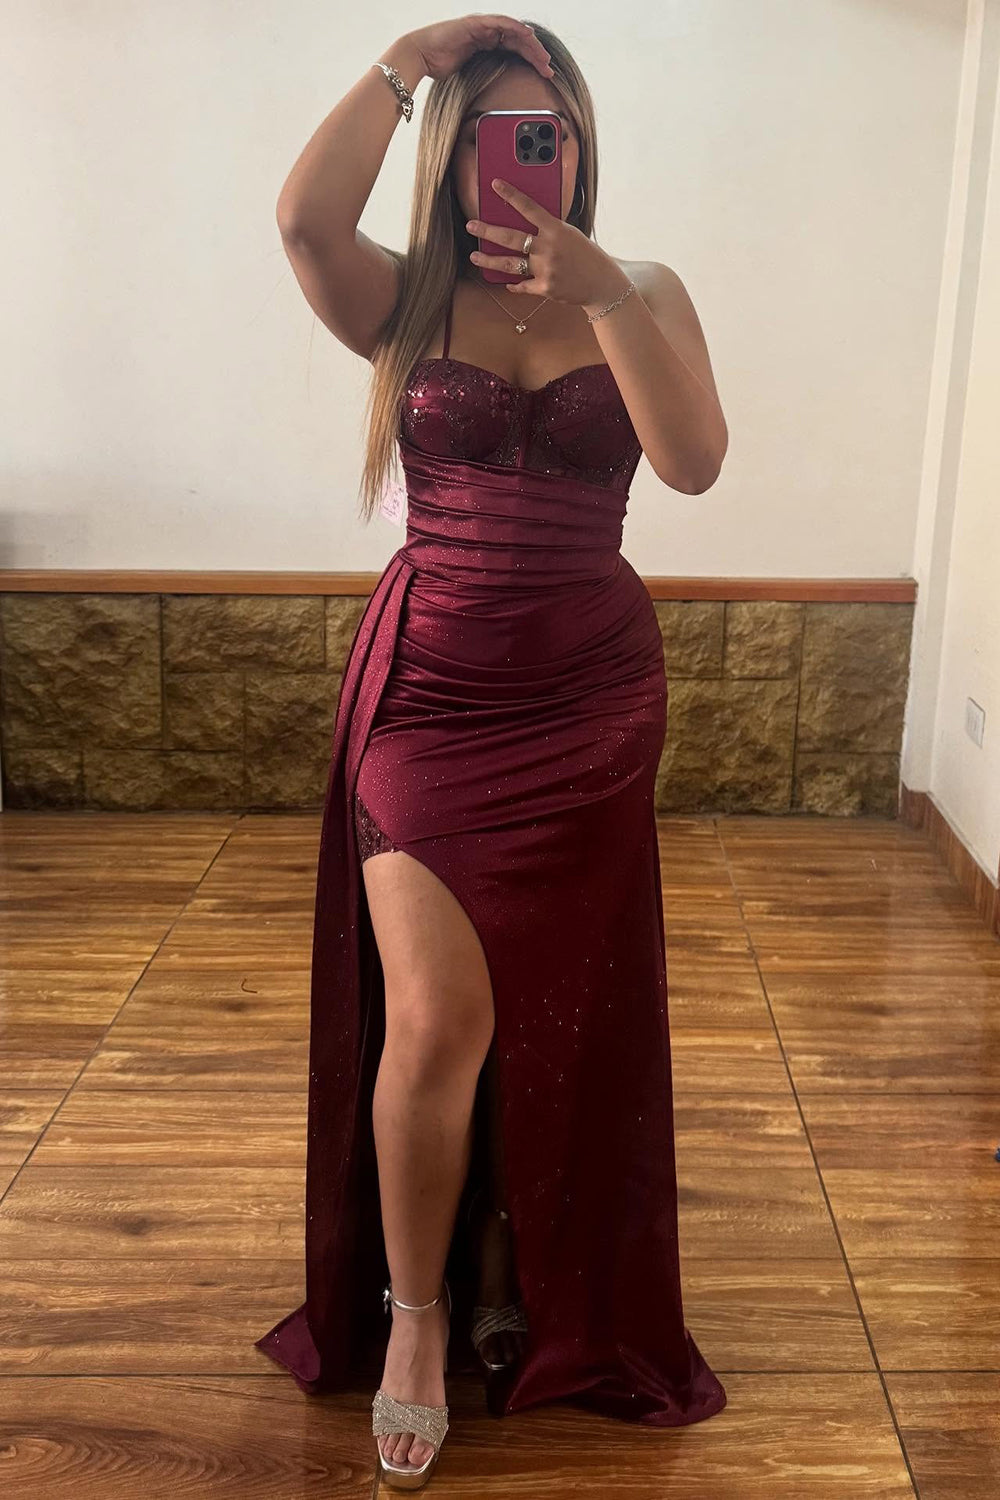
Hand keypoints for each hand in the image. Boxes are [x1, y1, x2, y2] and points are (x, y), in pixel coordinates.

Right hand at [408, 15, 553, 81]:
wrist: (420, 56)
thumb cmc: (438, 66)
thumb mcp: (468, 75)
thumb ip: (483, 79)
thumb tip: (494, 98)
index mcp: (486, 44)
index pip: (515, 49)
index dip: (530, 59)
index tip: (544, 73)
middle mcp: (487, 33)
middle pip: (518, 41)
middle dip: (536, 54)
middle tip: (549, 68)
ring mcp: (482, 26)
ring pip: (514, 31)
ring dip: (531, 44)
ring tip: (543, 58)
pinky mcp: (477, 24)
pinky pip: (502, 24)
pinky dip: (516, 29)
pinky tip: (528, 36)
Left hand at [467, 178, 628, 308]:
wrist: (601, 283)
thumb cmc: (586, 255)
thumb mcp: (570, 234)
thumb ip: (549, 230)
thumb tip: (526, 225)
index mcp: (556, 229)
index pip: (529, 207)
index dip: (511, 194)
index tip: (495, 185)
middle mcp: (548, 248)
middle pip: (510, 237)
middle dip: (488, 230)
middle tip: (471, 225)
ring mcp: (545, 269)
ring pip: (510, 264)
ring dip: (489, 260)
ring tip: (475, 256)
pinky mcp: (545, 288)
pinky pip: (522, 285)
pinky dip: (514, 284)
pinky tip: (506, 282)